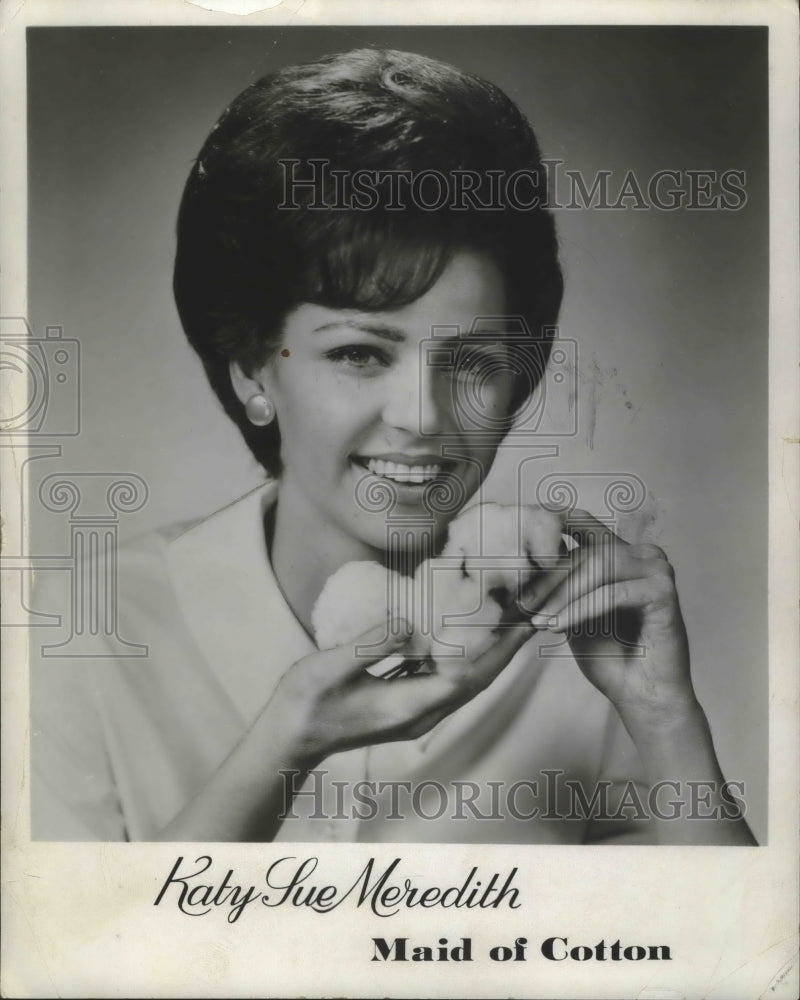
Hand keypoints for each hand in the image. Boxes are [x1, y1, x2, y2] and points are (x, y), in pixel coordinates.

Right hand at [269, 614, 537, 765]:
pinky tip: (463, 634)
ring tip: (505, 620)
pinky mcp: (405, 707)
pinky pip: (444, 680)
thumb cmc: (305, 703)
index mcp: (407, 707)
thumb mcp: (331, 667)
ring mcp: (414, 713)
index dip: (498, 651)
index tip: (520, 623)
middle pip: (475, 681)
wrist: (289, 738)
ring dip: (487, 653)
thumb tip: (409, 622)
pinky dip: (462, 657)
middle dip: (504, 649)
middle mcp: (420, 714)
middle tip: (529, 613)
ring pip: (463, 682)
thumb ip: (370, 644)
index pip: (467, 678)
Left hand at [522, 509, 696, 725]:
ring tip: (538, 619)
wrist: (642, 695)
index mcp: (623, 553)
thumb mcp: (572, 612)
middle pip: (587, 550)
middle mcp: (644, 554)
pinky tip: (556, 626)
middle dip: (550, 578)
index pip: (584, 526)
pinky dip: (579, 610)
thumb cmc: (609, 655)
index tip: (518, 557)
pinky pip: (612, 594)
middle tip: (522, 603)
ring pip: (598, 567)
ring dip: (562, 594)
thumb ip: (556, 586)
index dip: (551, 534)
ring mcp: (657, 569)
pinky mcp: (664, 591)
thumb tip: (517, 564)